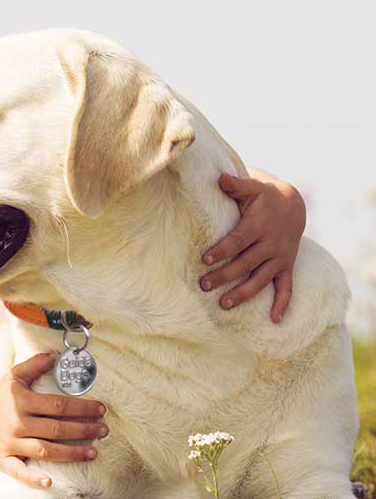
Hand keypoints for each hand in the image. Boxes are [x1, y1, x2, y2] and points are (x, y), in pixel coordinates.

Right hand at [0, 352, 107, 489]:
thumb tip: (55, 354)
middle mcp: (18, 422)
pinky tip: (50, 483)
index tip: (101, 409)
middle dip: (83, 430)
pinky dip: (33, 478)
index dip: (81, 408)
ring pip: (45, 450)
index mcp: (22, 401)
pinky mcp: (3, 460)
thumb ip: (34, 364)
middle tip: (104, 430)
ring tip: (93, 452)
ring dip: (71, 453)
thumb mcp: (13, 376)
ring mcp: (11, 443)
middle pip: (56, 428)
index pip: (58, 405)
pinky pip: (19, 471)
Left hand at [200, 172, 305, 322]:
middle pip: (245, 264)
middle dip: (225, 276)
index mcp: (258, 226)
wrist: (294, 205)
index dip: (222, 250)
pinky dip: (283, 304)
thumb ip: (236, 185)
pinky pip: (287, 288)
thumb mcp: (253, 188)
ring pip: (261, 279)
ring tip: (224, 305)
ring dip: (244, 293)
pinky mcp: (286, 267)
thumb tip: (220, 178)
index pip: (238, 241)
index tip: (205, 260)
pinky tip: (275, 320)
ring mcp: (280, 258)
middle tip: (204, 285)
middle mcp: (270, 245)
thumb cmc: (264, 198)